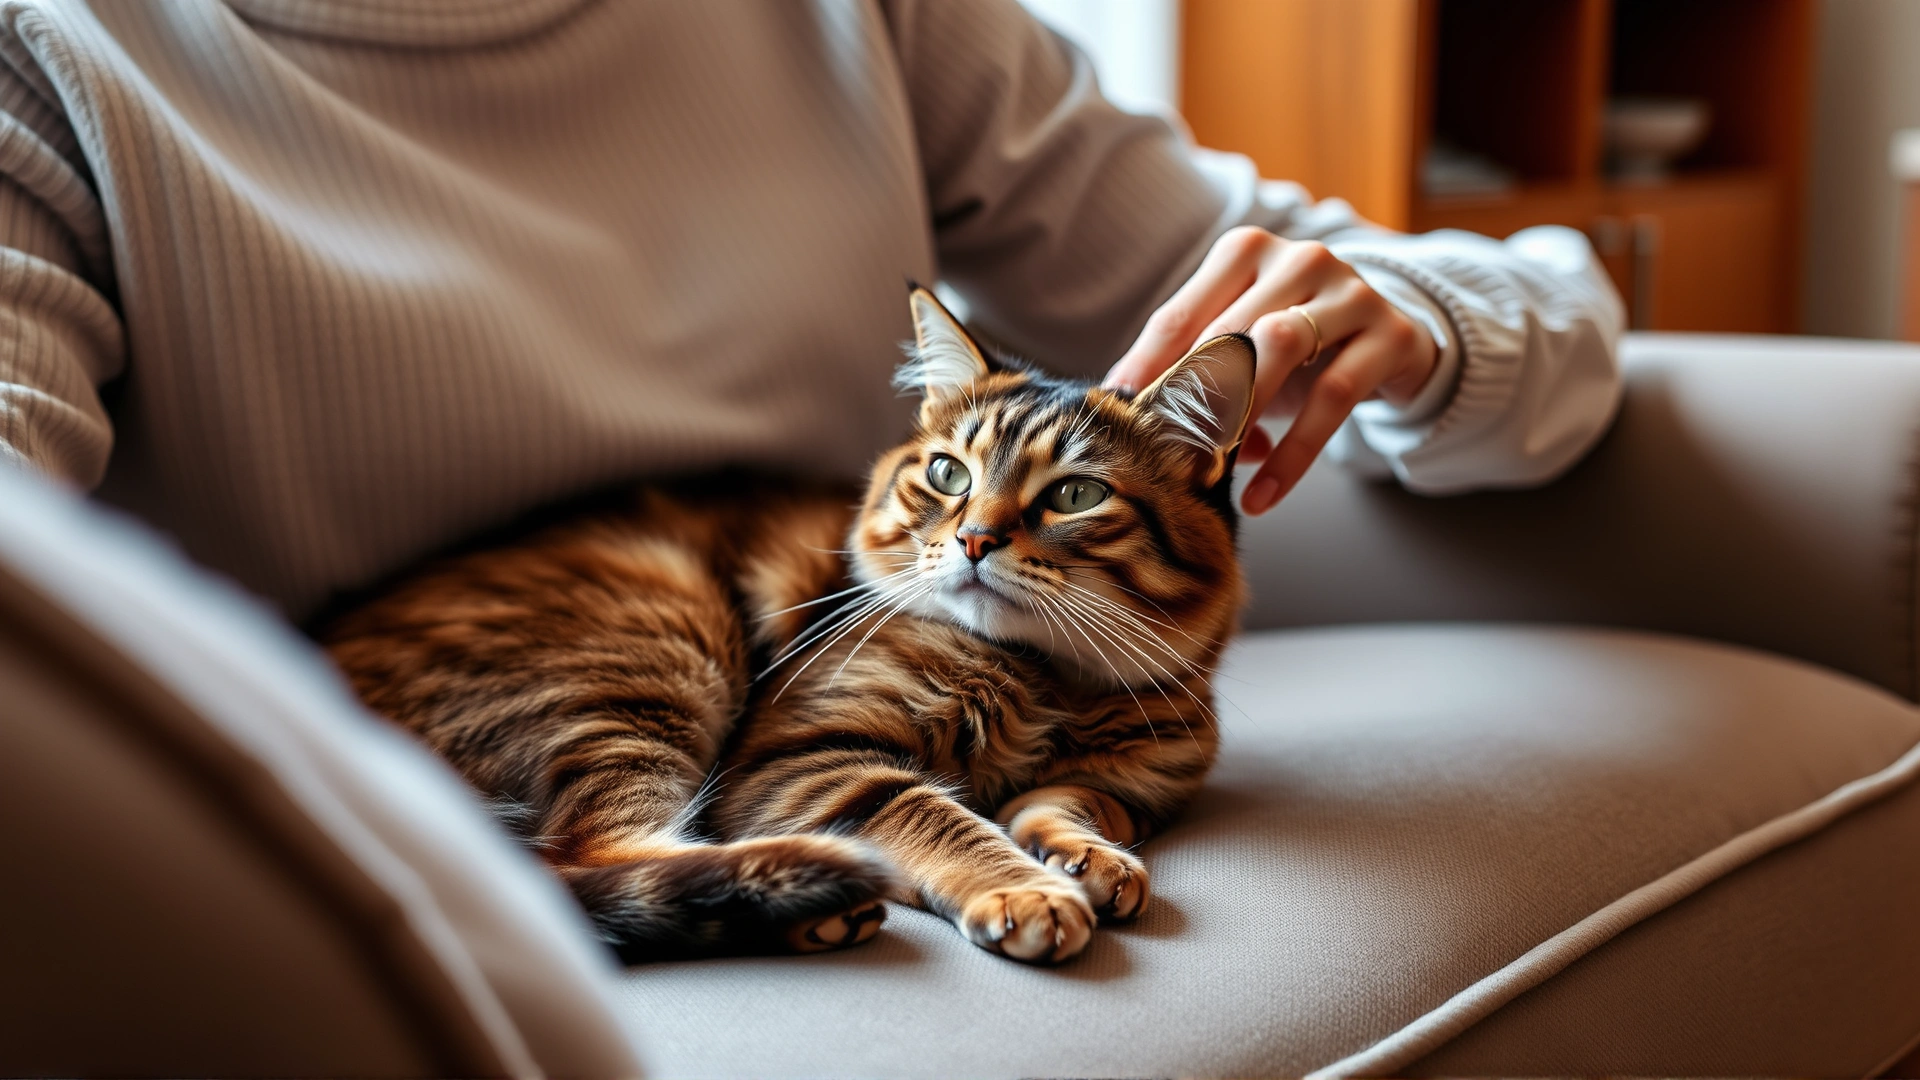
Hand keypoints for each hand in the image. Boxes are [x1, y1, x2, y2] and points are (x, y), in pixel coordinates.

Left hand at [1104, 227, 1439, 514]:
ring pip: (1282, 346)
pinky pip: (1334, 397)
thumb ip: (1188, 367)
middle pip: (1229, 329)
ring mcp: (1351, 292)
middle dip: (1191, 395)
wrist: (1387, 341)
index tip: (1116, 413)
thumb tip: (1122, 406)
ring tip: (1211, 466)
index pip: (1182, 314)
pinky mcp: (1391, 335)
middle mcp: (1300, 259)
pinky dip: (1293, 454)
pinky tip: (1261, 496)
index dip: (1145, 368)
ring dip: (1240, 412)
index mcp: (1247, 252)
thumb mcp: (1239, 347)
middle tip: (1162, 450)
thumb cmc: (1294, 347)